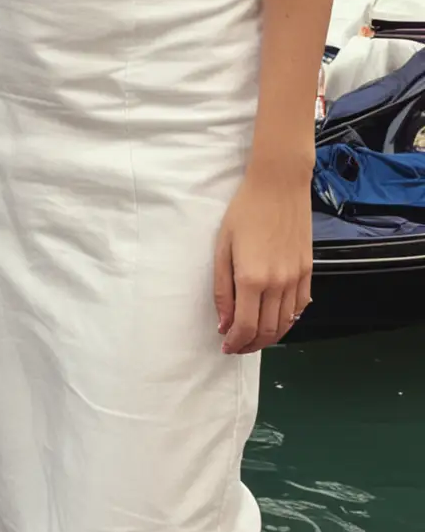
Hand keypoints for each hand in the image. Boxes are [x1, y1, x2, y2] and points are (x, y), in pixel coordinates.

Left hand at [214, 163, 312, 352]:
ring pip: (286, 323)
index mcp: (252, 278)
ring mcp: (296, 277)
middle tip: (238, 346)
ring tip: (255, 338)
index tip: (227, 347)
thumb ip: (223, 289)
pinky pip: (301, 306)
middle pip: (267, 330)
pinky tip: (277, 319)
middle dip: (251, 345)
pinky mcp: (308, 269)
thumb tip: (224, 322)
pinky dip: (289, 320)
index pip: (245, 326)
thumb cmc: (245, 210)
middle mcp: (277, 283)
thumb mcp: (223, 247)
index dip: (235, 342)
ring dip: (270, 337)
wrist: (279, 184)